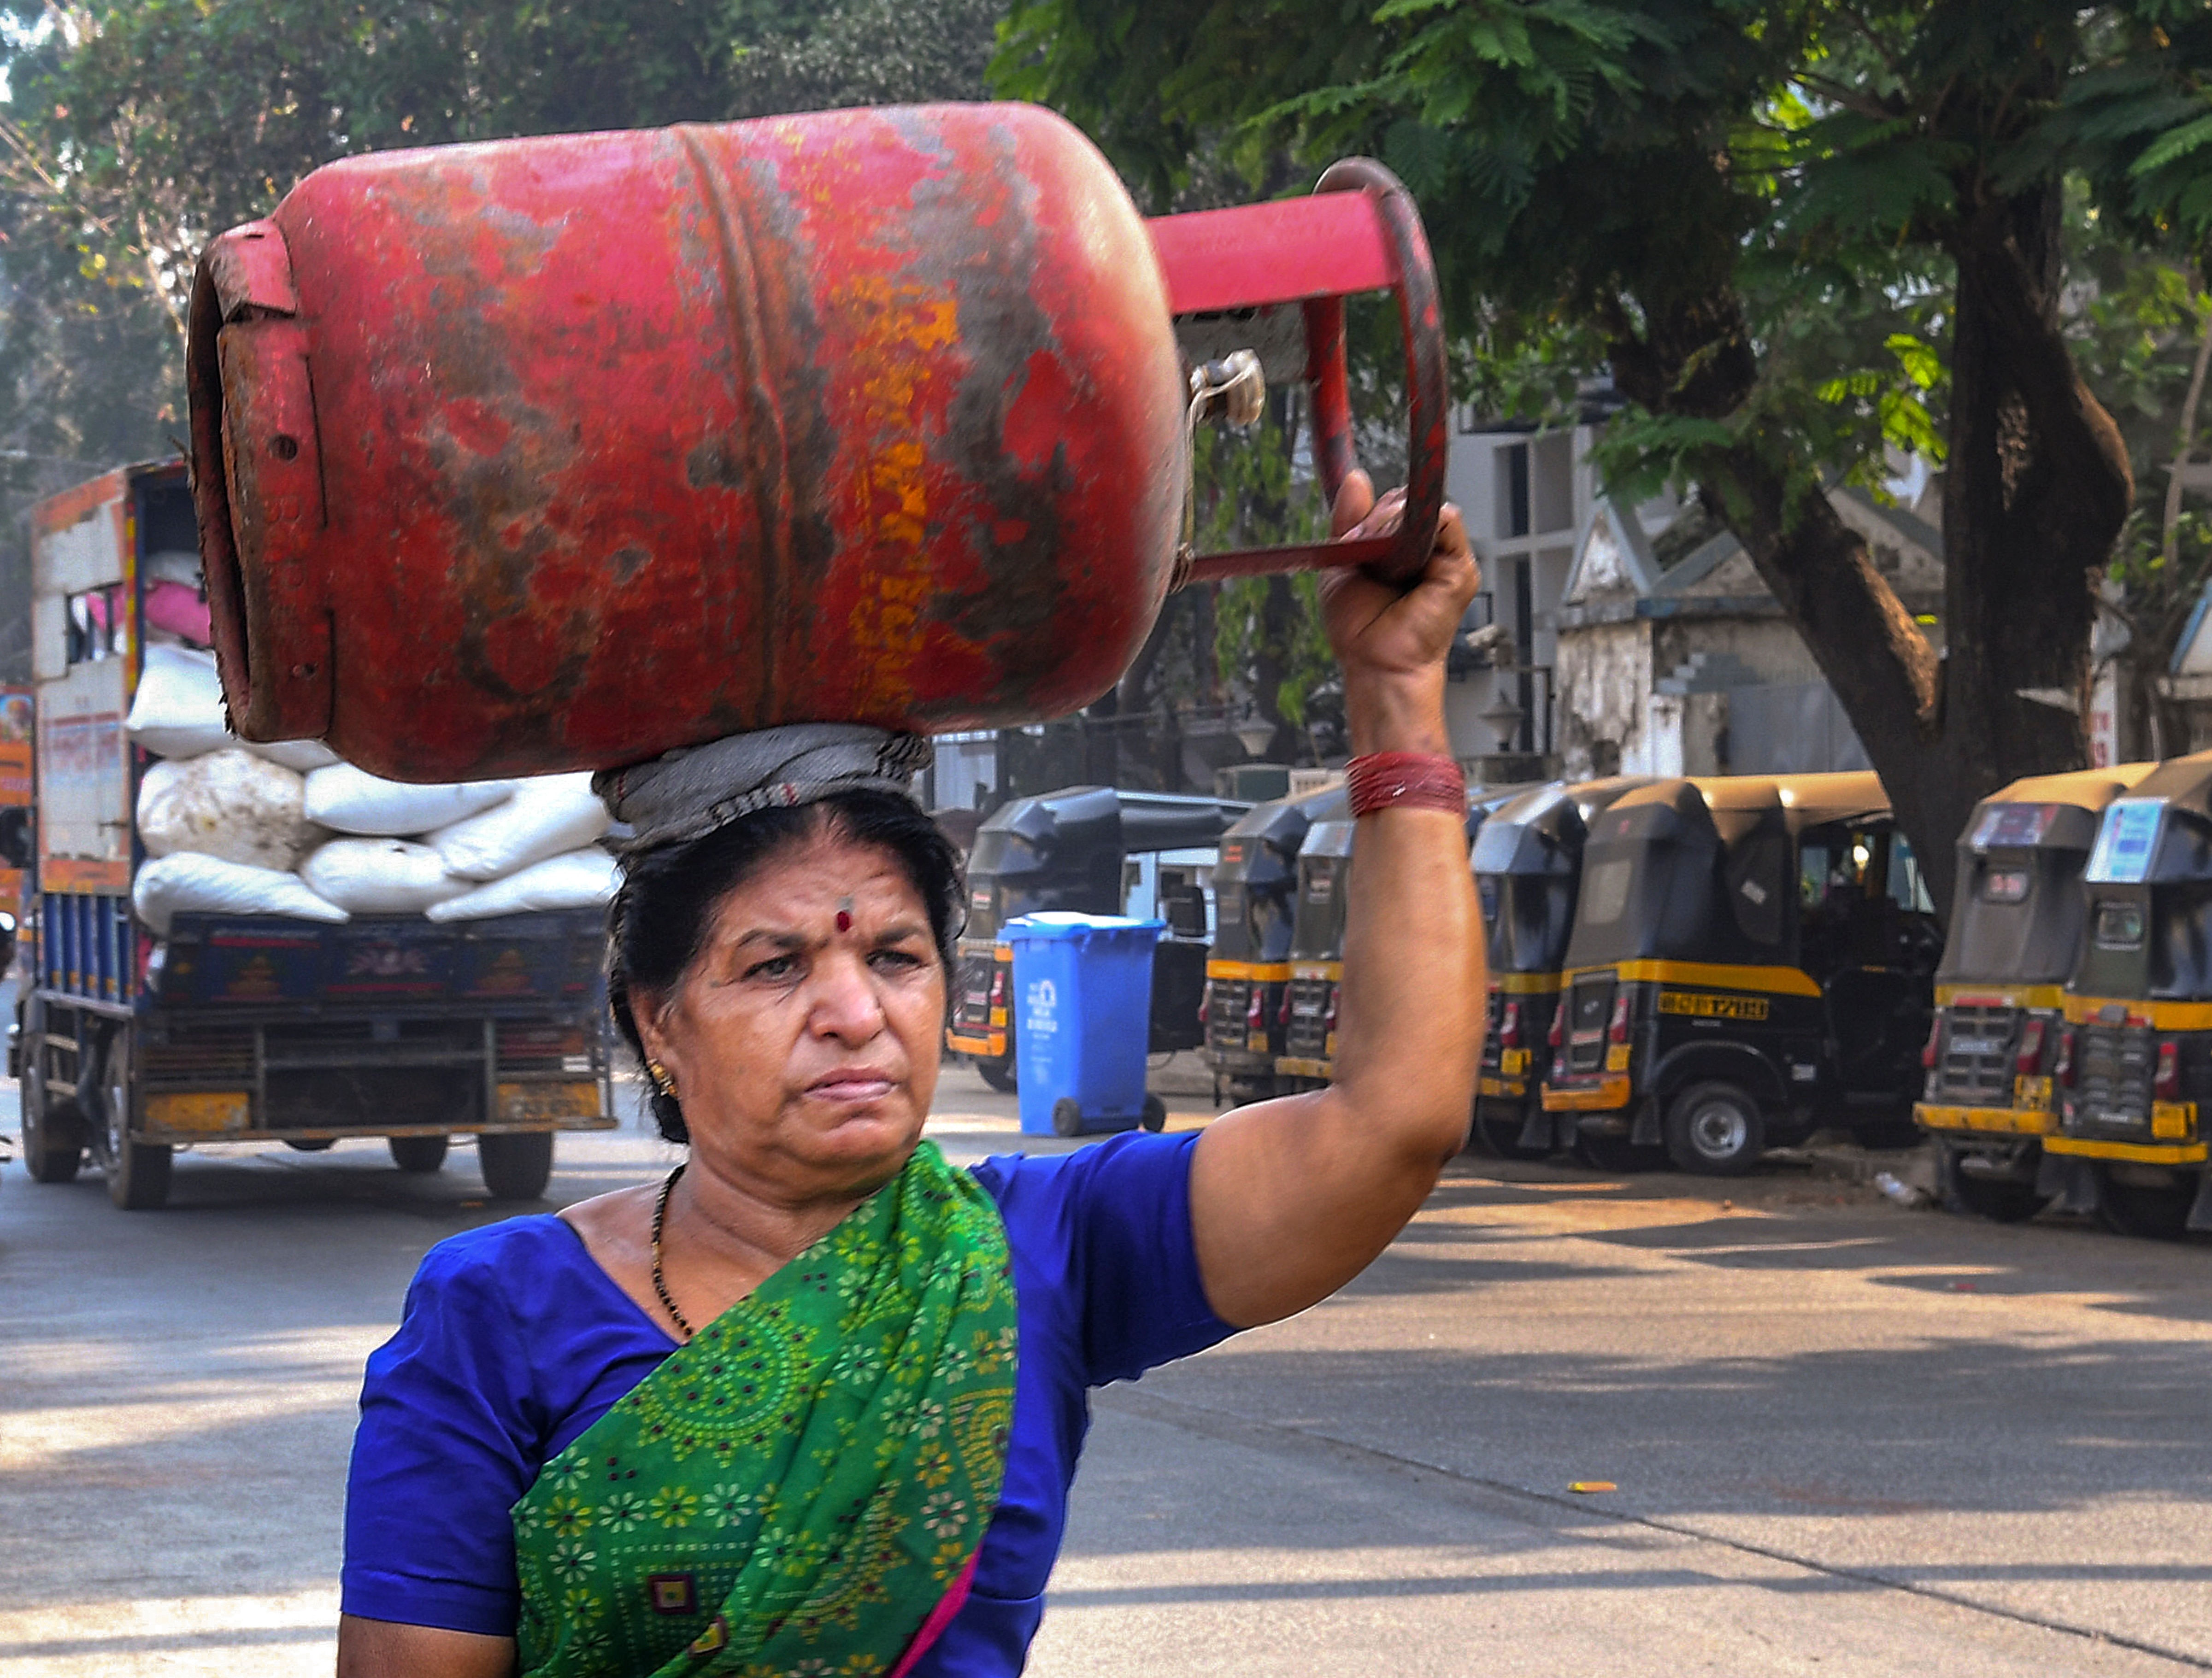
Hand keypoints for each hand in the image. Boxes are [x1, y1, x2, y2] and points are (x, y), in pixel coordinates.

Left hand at [1320, 470, 1479, 754]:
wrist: (1375, 662)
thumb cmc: (1360, 627)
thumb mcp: (1343, 563)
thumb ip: (1348, 520)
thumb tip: (1358, 476)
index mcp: (1401, 549)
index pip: (1391, 505)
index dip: (1370, 511)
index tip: (1352, 531)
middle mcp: (1427, 549)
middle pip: (1404, 501)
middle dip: (1375, 518)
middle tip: (1360, 547)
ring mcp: (1446, 557)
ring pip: (1422, 506)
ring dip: (1390, 523)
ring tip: (1376, 559)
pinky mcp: (1460, 567)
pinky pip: (1445, 518)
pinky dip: (1417, 527)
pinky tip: (1397, 556)